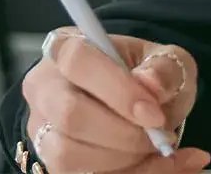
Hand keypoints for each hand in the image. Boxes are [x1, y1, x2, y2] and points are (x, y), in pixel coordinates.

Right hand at [22, 28, 207, 173]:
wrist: (136, 101)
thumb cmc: (145, 75)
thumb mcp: (167, 61)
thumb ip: (164, 69)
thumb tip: (151, 84)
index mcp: (66, 48)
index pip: (78, 62)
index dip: (118, 91)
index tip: (154, 114)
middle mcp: (44, 88)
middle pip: (70, 115)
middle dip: (123, 134)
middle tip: (161, 137)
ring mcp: (42, 128)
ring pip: (68, 154)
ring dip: (122, 159)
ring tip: (157, 150)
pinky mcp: (52, 162)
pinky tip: (156, 166)